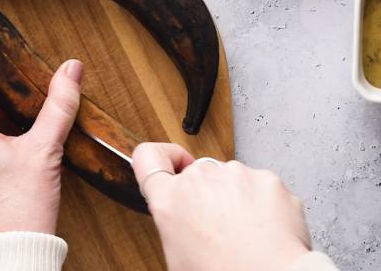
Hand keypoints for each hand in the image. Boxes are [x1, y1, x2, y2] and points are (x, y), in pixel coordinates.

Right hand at [133, 143, 311, 270]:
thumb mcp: (178, 257)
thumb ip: (174, 223)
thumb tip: (181, 219)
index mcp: (170, 198)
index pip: (148, 156)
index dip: (162, 157)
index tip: (174, 165)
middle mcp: (199, 178)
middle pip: (199, 174)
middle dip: (208, 194)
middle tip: (220, 226)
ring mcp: (235, 174)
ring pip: (233, 180)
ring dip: (238, 199)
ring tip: (246, 233)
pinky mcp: (266, 178)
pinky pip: (262, 186)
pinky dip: (265, 203)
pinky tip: (266, 229)